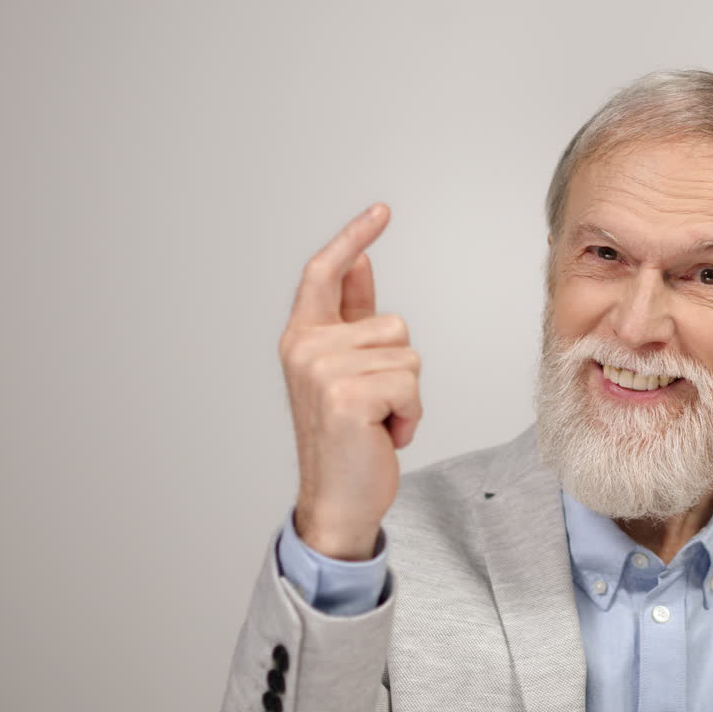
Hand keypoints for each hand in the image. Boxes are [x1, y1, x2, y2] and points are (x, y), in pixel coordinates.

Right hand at [278, 203, 420, 559]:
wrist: (338, 499)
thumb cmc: (347, 437)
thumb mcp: (346, 370)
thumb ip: (349, 317)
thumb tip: (361, 263)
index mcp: (301, 337)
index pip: (326, 272)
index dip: (354, 238)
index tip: (382, 212)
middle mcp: (305, 348)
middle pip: (393, 324)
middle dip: (399, 369)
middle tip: (372, 407)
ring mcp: (324, 371)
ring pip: (407, 356)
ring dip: (406, 395)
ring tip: (376, 421)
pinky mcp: (347, 397)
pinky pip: (410, 385)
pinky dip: (409, 416)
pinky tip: (383, 436)